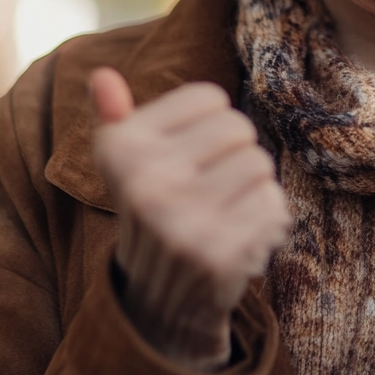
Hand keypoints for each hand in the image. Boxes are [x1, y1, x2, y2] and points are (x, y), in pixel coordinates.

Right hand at [90, 69, 290, 370]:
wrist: (159, 299)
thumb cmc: (154, 208)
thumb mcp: (125, 164)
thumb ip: (114, 118)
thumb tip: (101, 75)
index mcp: (121, 151)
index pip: (209, 96)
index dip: (209, 121)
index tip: (188, 153)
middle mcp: (145, 185)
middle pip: (238, 126)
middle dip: (235, 151)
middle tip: (211, 183)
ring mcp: (182, 221)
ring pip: (260, 162)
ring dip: (253, 184)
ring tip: (224, 207)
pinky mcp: (219, 253)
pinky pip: (273, 202)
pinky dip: (266, 214)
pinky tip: (239, 232)